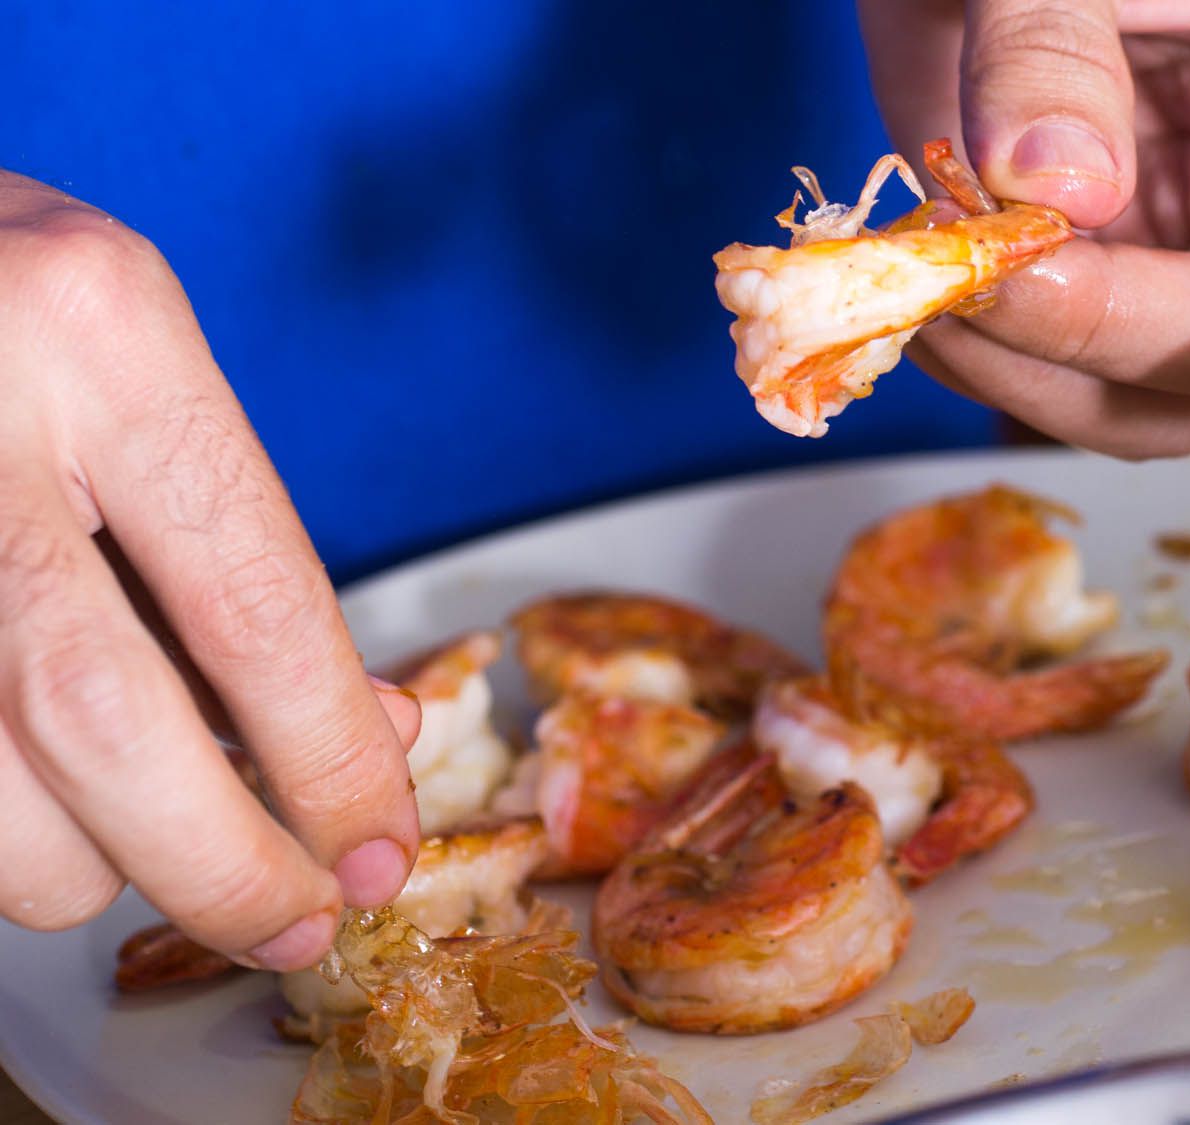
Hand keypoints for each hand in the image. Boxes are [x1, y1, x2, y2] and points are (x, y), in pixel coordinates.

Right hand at [0, 173, 420, 969]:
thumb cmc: (4, 304)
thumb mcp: (144, 372)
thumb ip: (244, 553)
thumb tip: (369, 736)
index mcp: (103, 333)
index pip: (256, 602)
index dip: (332, 758)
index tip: (380, 841)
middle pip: (109, 725)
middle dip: (226, 863)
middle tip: (299, 919)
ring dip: (87, 867)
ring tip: (137, 823)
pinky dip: (9, 830)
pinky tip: (47, 781)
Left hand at [859, 0, 1189, 457]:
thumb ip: (1054, 52)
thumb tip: (1054, 191)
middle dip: (1102, 339)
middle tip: (980, 274)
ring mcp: (1161, 251)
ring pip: (1134, 397)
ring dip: (1028, 375)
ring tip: (934, 284)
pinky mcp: (1067, 279)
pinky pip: (1043, 372)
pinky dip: (980, 359)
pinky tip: (923, 287)